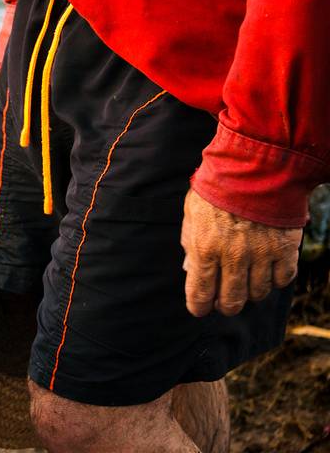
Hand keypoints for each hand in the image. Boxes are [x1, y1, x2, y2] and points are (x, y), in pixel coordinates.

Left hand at [181, 189, 301, 316]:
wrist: (254, 166)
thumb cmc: (217, 188)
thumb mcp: (191, 213)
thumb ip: (190, 243)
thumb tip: (190, 268)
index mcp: (205, 249)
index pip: (200, 293)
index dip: (199, 307)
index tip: (199, 309)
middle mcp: (233, 257)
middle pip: (231, 301)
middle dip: (225, 306)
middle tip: (223, 301)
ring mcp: (261, 255)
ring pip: (257, 293)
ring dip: (250, 292)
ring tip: (245, 282)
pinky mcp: (286, 248)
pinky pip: (283, 279)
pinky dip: (275, 280)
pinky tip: (267, 271)